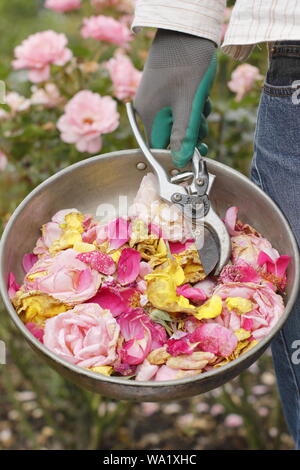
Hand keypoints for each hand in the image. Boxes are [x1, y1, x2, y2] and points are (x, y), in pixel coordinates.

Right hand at [134, 29, 215, 167]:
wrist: (186, 28)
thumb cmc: (188, 64)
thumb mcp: (189, 104)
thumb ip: (184, 135)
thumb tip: (180, 161)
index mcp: (149, 115)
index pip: (161, 148)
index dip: (180, 153)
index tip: (200, 150)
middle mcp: (146, 108)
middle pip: (171, 135)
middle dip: (191, 131)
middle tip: (203, 121)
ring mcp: (154, 97)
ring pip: (177, 120)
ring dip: (194, 117)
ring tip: (202, 101)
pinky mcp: (162, 89)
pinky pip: (177, 107)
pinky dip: (191, 105)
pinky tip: (199, 93)